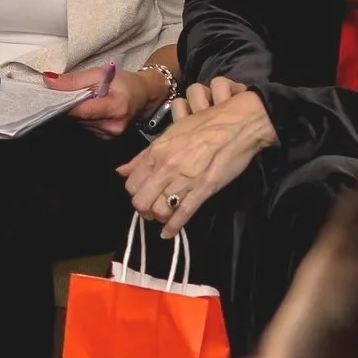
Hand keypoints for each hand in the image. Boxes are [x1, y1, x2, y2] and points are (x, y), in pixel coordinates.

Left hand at [44, 62, 161, 140]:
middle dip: (72, 106)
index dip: (66, 104)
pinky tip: (91, 110)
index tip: (55, 97)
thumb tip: (49, 81)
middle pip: (79, 118)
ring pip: (80, 123)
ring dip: (78, 112)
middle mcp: (114, 126)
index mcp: (116, 108)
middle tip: (74, 93)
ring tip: (86, 100)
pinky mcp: (107, 139)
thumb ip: (74, 80)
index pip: (82, 111)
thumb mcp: (99, 74)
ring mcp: (110, 135)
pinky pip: (86, 128)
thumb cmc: (123, 83)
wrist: (142, 95)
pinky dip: (84, 118)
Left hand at [121, 82, 278, 236]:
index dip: (135, 194)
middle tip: (151, 209)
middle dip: (144, 210)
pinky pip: (183, 214)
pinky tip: (168, 234)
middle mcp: (165, 168)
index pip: (131, 184)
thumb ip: (143, 156)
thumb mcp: (168, 134)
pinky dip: (173, 228)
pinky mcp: (203, 190)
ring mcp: (184, 180)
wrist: (236, 124)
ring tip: (163, 217)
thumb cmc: (203, 125)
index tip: (143, 194)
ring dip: (158, 218)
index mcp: (155, 152)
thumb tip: (121, 172)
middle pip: (141, 201)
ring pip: (159, 210)